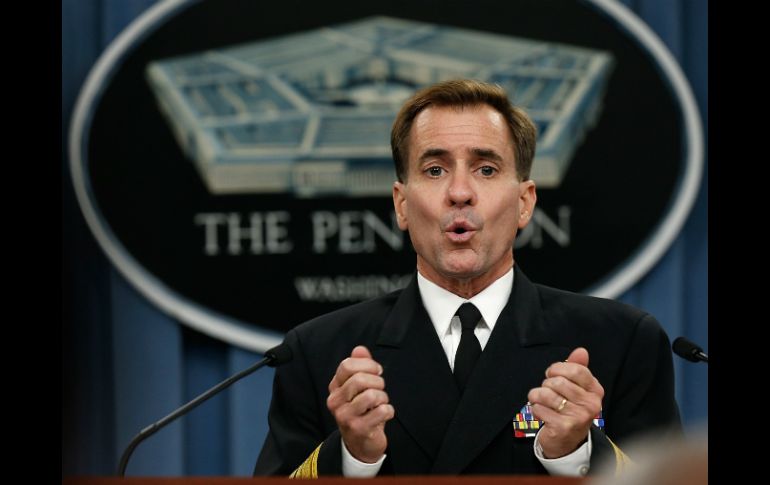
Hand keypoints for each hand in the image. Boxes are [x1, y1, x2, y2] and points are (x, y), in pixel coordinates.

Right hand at [327, 345, 394, 462]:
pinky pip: (381, 411)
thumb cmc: (362, 411)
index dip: (367, 365)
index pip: (347, 365)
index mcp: (335, 387)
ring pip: (372, 395)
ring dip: (383, 397)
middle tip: (381, 389)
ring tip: (381, 403)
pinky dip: (389, 411)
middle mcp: (335, 401)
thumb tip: (359, 349)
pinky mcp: (358, 429)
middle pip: (359, 379)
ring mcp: (345, 416)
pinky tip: (384, 414)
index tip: (377, 371)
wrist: (360, 443)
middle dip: (378, 381)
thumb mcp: (358, 387)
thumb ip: (359, 365)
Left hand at [527, 347, 603, 457]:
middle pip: (558, 381)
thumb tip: (581, 351)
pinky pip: (539, 408)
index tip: (552, 374)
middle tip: (548, 391)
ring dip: (537, 396)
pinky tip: (542, 413)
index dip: (557, 368)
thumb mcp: (577, 388)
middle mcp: (590, 404)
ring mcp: (578, 417)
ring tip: (541, 401)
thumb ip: (578, 368)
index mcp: (595, 391)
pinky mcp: (563, 427)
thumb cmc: (570, 409)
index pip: (576, 369)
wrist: (568, 442)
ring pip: (546, 394)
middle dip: (546, 384)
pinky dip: (535, 408)